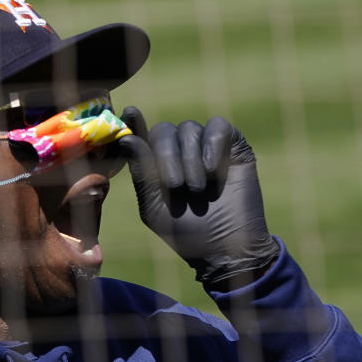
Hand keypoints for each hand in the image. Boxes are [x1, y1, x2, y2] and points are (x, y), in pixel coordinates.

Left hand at [117, 107, 279, 289]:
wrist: (226, 249)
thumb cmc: (187, 234)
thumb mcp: (154, 208)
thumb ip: (142, 174)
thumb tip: (128, 139)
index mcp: (156, 166)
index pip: (142, 136)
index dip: (134, 123)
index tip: (130, 112)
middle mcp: (180, 152)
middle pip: (163, 131)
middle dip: (166, 157)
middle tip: (176, 186)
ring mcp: (206, 147)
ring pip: (189, 129)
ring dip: (189, 159)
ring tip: (198, 189)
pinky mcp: (233, 146)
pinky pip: (218, 126)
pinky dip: (212, 145)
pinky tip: (213, 171)